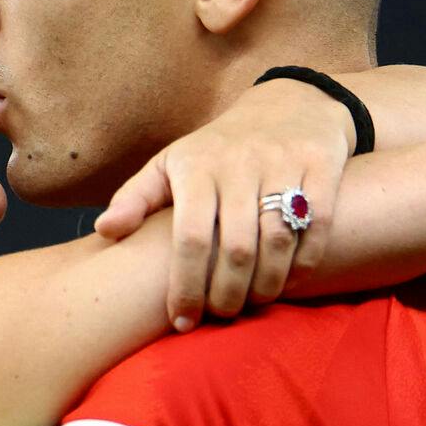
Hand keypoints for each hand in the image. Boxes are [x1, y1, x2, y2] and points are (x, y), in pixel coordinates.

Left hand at [93, 76, 352, 331]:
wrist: (288, 104)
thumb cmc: (217, 149)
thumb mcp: (170, 164)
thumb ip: (135, 198)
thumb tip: (103, 231)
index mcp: (197, 167)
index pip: (190, 237)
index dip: (186, 286)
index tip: (183, 321)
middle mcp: (240, 164)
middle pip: (236, 247)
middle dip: (227, 294)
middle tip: (221, 316)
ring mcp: (283, 163)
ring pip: (278, 240)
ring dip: (266, 285)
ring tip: (252, 304)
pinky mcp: (321, 166)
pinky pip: (317, 225)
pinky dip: (305, 263)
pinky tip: (288, 283)